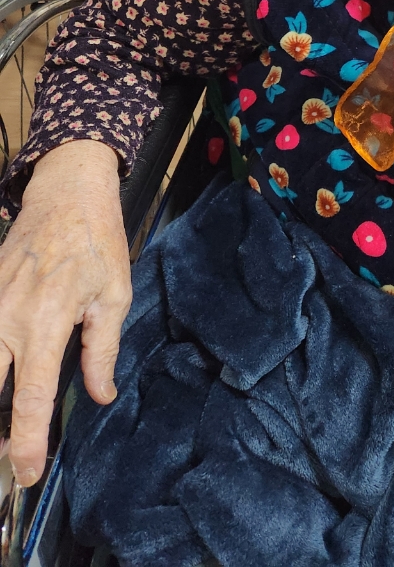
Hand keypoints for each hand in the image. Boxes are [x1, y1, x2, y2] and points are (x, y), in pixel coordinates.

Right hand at [0, 141, 130, 485]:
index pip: (29, 398)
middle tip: (10, 453)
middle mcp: (7, 318)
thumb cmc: (95, 240)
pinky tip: (2, 377)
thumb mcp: (113, 294)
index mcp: (46, 323)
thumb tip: (99, 394)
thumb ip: (101, 350)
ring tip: (5, 424)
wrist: (66, 191)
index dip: (26, 441)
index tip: (26, 471)